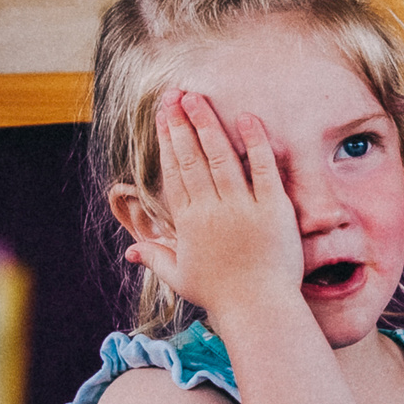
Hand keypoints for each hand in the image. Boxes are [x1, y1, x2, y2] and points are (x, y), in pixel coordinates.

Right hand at [127, 91, 303, 323]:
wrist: (257, 309)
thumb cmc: (220, 295)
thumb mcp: (180, 277)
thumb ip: (155, 258)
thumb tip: (131, 252)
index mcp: (189, 222)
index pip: (174, 172)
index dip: (167, 141)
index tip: (163, 116)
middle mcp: (212, 209)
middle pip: (193, 157)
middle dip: (181, 123)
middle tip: (175, 95)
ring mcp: (242, 207)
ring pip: (221, 156)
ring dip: (208, 123)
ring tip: (198, 98)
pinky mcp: (272, 208)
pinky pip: (262, 168)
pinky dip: (255, 142)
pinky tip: (247, 117)